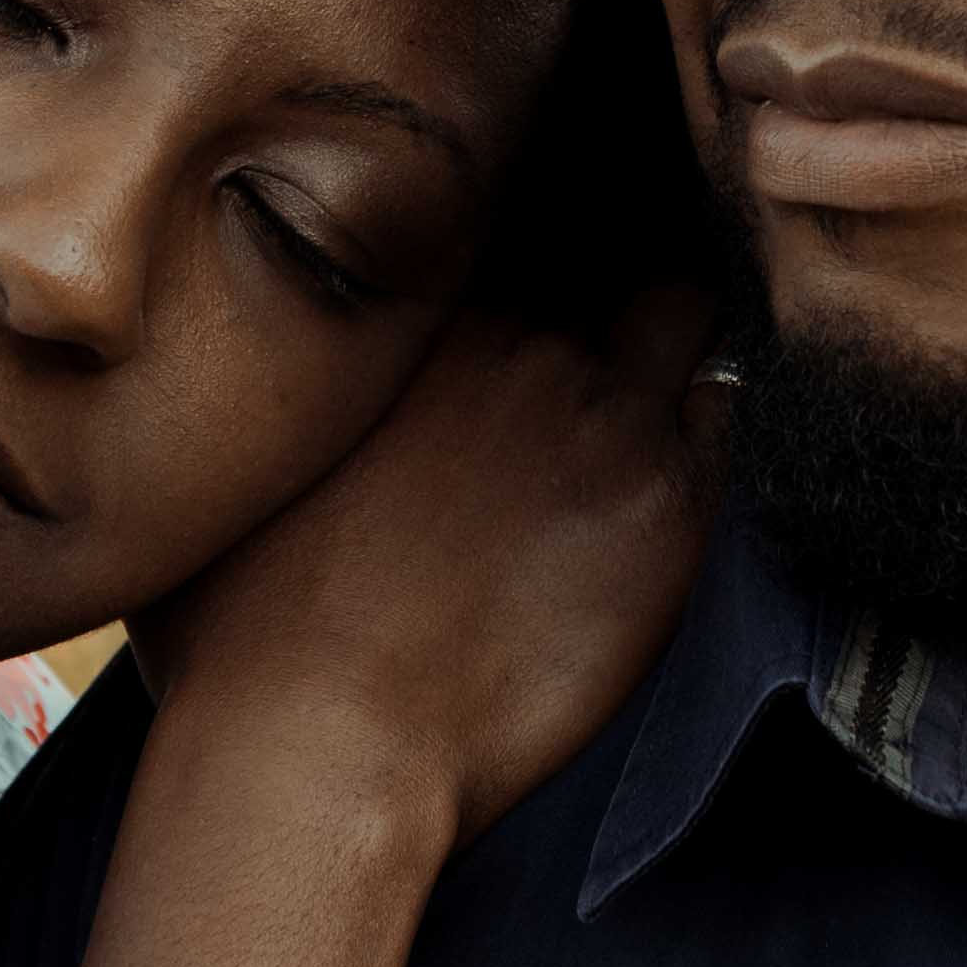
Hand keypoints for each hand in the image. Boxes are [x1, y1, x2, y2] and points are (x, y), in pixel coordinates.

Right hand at [136, 285, 715, 846]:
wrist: (319, 743)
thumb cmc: (246, 627)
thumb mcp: (239, 461)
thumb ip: (285, 384)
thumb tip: (262, 362)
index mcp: (422, 314)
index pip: (512, 223)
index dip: (529, 253)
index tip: (527, 291)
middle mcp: (523, 338)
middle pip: (606, 257)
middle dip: (604, 283)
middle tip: (595, 339)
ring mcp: (606, 416)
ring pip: (685, 315)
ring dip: (669, 342)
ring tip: (637, 402)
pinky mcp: (669, 508)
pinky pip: (727, 419)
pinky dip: (707, 427)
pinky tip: (664, 477)